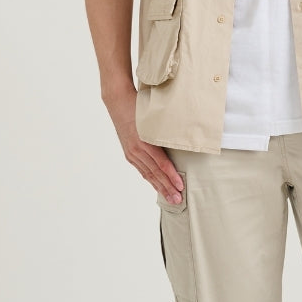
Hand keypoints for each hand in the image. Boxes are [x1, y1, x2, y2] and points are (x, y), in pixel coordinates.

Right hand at [104, 88, 185, 202]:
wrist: (118, 101)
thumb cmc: (139, 106)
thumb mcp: (154, 118)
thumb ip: (165, 132)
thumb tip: (183, 141)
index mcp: (145, 142)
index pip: (161, 164)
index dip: (172, 176)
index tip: (181, 186)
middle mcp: (137, 150)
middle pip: (155, 173)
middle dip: (167, 188)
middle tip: (178, 200)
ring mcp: (131, 153)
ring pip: (148, 174)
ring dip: (160, 187)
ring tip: (170, 198)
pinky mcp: (129, 153)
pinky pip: (141, 169)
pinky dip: (150, 179)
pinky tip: (157, 185)